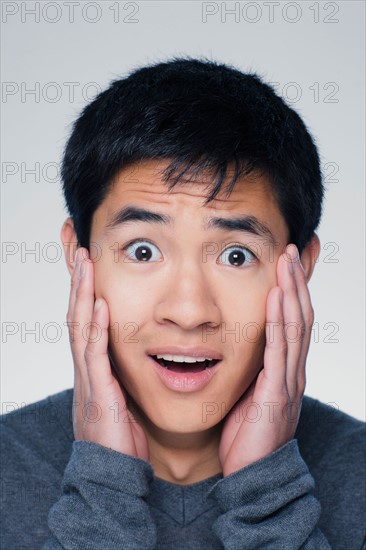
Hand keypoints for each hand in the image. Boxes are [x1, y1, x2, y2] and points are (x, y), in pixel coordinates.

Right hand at [66, 247, 148, 460]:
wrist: (112, 475)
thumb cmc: (121, 437)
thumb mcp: (123, 395)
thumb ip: (123, 370)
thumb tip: (133, 351)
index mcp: (94, 366)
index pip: (85, 318)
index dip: (84, 288)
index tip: (86, 259)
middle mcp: (87, 368)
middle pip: (77, 315)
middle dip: (77, 280)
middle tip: (77, 246)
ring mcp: (89, 380)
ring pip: (80, 329)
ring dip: (82, 294)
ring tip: (85, 262)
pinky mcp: (99, 395)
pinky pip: (94, 357)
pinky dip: (95, 329)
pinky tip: (98, 305)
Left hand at [219, 244, 313, 475]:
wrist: (252, 475)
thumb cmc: (246, 434)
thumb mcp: (248, 392)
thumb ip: (251, 367)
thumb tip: (241, 344)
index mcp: (284, 369)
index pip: (293, 321)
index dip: (294, 290)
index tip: (290, 261)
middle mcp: (291, 370)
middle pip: (300, 316)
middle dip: (297, 281)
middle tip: (293, 248)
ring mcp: (287, 381)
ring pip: (296, 327)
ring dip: (292, 291)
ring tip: (287, 261)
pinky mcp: (277, 393)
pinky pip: (280, 351)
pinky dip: (280, 321)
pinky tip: (277, 297)